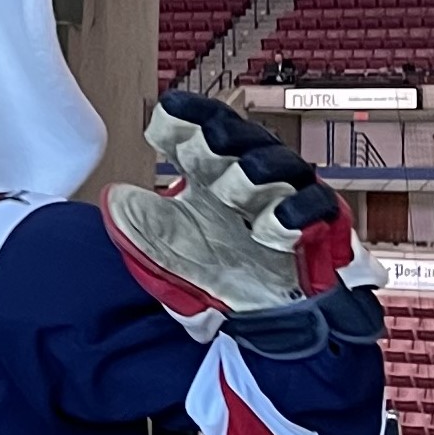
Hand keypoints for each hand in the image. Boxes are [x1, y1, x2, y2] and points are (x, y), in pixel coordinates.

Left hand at [106, 93, 374, 318]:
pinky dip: (292, 214)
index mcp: (211, 171)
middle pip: (240, 137)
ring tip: (232, 190)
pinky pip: (313, 206)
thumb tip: (114, 197)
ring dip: (253, 173)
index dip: (185, 118)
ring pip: (279, 165)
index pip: (199, 130)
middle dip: (220, 135)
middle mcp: (249, 173)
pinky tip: (270, 227)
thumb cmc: (221, 271)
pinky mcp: (319, 221)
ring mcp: (287, 193)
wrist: (265, 317)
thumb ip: (141, 225)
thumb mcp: (169, 250)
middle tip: (200, 142)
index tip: (164, 117)